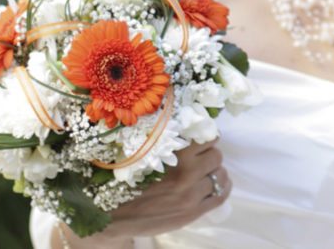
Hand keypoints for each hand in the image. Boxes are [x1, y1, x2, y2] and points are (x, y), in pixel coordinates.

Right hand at [55, 138, 230, 248]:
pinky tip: (214, 184)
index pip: (207, 135)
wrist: (111, 217)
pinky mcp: (194, 212)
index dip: (204, 135)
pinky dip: (222, 186)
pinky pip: (221, 194)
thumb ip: (164, 137)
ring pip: (220, 174)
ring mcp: (192, 194)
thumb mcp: (140, 150)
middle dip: (208, 154)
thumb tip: (186, 116)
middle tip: (197, 158)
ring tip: (202, 173)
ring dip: (214, 171)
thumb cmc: (122, 179)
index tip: (199, 137)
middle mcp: (186, 172)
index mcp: (173, 152)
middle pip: (216, 154)